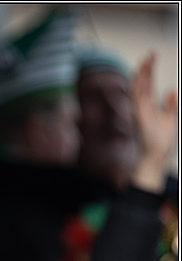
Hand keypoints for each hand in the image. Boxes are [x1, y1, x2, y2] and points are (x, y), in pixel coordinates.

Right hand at [131, 53, 177, 193]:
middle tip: (150, 55)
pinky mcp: (139, 116)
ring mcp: (139, 112)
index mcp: (148, 108)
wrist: (155, 157)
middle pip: (142, 84)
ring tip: (145, 61)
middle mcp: (141, 108)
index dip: (149, 72)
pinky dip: (137, 87)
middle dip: (146, 69)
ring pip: (138, 89)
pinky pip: (137, 99)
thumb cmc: (159, 143)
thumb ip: (170, 105)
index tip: (152, 60)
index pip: (148, 86)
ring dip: (141, 74)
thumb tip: (172, 91)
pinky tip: (139, 77)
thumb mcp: (170, 120)